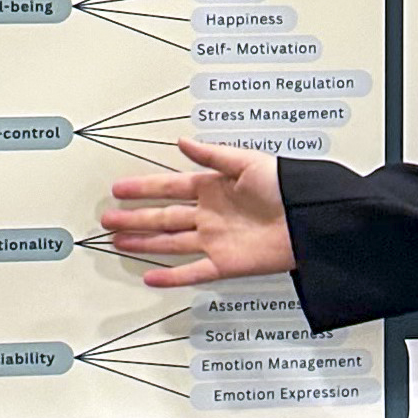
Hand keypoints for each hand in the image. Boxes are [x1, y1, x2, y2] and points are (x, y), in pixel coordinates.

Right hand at [99, 138, 291, 287]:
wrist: (309, 222)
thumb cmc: (286, 187)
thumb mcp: (248, 162)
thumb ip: (212, 156)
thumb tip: (183, 142)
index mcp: (214, 187)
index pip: (169, 186)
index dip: (144, 187)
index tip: (119, 188)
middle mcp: (210, 214)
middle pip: (163, 216)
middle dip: (134, 217)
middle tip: (108, 217)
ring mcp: (214, 240)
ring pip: (170, 242)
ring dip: (143, 242)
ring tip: (118, 240)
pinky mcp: (224, 264)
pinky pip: (191, 271)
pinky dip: (170, 275)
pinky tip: (149, 275)